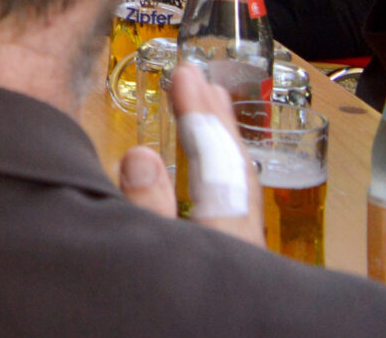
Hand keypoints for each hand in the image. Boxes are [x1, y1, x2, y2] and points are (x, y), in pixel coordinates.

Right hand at [116, 64, 264, 244]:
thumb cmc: (172, 324)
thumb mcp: (150, 259)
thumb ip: (147, 208)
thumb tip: (141, 153)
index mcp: (222, 235)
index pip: (211, 163)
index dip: (196, 116)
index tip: (184, 75)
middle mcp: (241, 236)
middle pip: (231, 165)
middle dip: (213, 116)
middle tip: (195, 73)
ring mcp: (243, 247)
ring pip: (238, 180)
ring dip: (222, 136)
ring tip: (212, 99)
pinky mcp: (238, 257)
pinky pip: (235, 195)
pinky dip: (225, 165)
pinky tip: (214, 158)